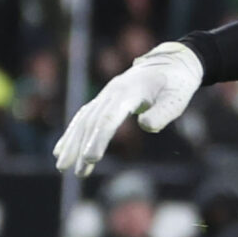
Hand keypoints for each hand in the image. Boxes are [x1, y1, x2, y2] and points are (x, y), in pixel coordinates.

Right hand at [53, 43, 203, 176]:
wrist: (172, 64)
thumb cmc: (176, 85)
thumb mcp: (176, 100)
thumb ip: (162, 113)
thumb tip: (145, 126)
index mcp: (130, 92)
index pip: (109, 118)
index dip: (99, 139)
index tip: (91, 158)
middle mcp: (113, 92)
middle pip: (92, 122)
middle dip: (80, 147)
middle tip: (74, 171)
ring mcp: (106, 95)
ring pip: (83, 120)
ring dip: (72, 144)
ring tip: (62, 167)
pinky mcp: (105, 100)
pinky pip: (83, 117)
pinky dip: (72, 133)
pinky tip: (61, 150)